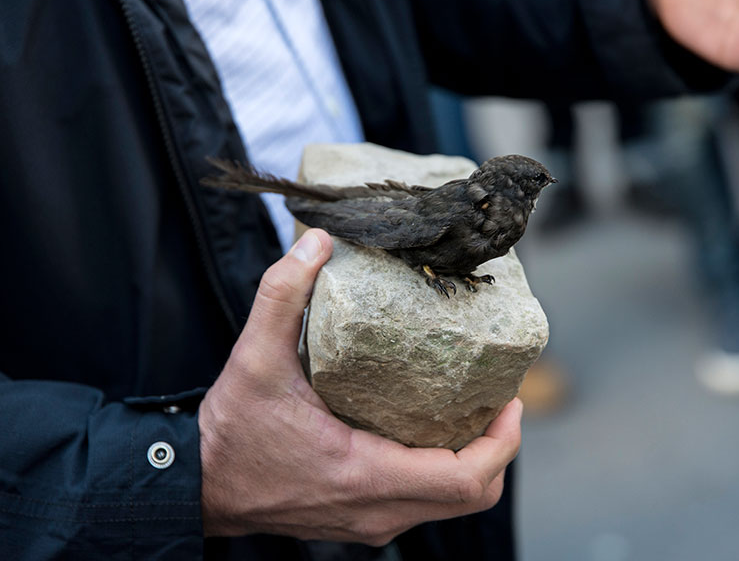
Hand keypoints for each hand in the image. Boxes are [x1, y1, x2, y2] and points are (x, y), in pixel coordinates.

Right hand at [198, 228, 521, 544]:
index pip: (464, 479)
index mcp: (364, 474)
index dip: (503, 441)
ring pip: (451, 505)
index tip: (512, 399)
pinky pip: (425, 504)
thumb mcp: (253, 359)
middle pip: (471, 497)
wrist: (199, 485)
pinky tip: (432, 429)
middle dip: (498, 448)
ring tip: (473, 408)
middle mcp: (377, 509)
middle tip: (500, 400)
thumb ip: (281, 296)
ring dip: (473, 461)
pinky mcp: (363, 520)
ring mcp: (372, 522)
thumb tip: (317, 243)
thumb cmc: (230, 433)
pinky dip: (444, 473)